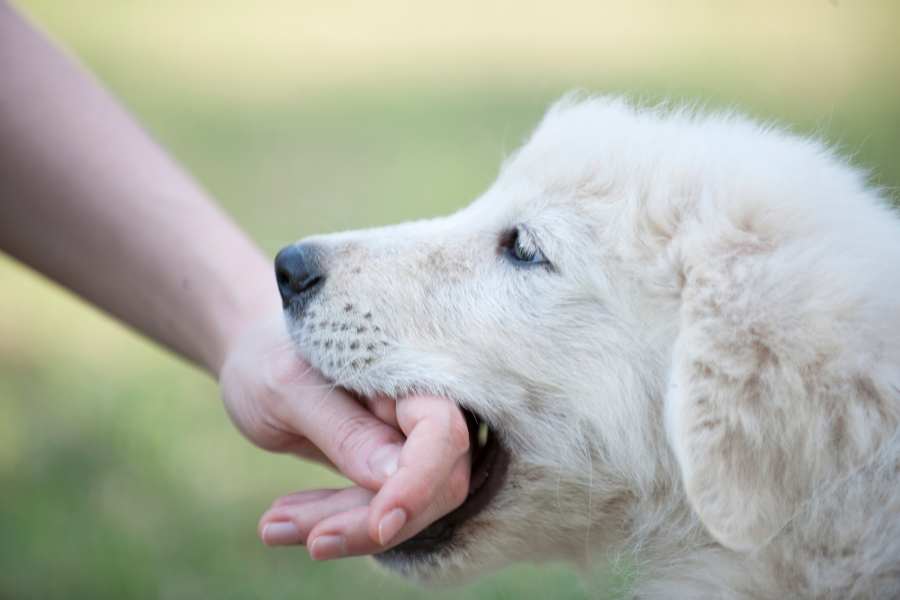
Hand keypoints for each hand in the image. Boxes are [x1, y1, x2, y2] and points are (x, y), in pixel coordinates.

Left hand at [219, 316, 470, 558]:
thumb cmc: (269, 358)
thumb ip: (344, 431)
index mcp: (408, 372)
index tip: (380, 525)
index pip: (442, 433)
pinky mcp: (388, 469)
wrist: (256, 357)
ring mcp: (408, 440)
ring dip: (342, 526)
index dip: (419, 483)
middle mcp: (421, 407)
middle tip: (291, 533)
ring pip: (404, 506)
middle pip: (432, 483)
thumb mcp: (289, 389)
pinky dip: (332, 521)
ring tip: (270, 526)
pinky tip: (280, 521)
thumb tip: (393, 479)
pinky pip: (376, 508)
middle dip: (368, 518)